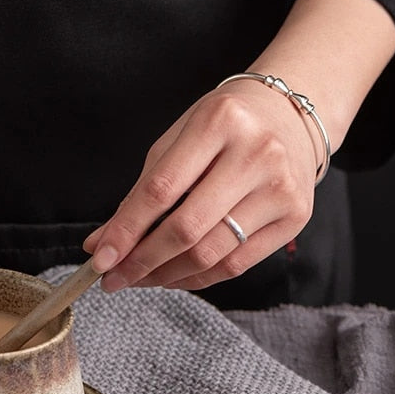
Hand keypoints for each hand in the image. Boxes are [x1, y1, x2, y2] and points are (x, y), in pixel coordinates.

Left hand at [83, 78, 319, 292]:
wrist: (290, 114)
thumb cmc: (223, 128)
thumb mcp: (176, 143)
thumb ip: (140, 194)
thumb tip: (102, 244)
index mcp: (219, 122)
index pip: (161, 190)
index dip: (126, 231)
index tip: (100, 258)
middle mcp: (256, 153)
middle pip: (187, 229)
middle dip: (141, 262)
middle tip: (113, 278)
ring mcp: (280, 188)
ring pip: (210, 254)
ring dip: (165, 275)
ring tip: (139, 279)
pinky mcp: (294, 217)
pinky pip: (235, 264)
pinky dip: (196, 278)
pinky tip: (172, 276)